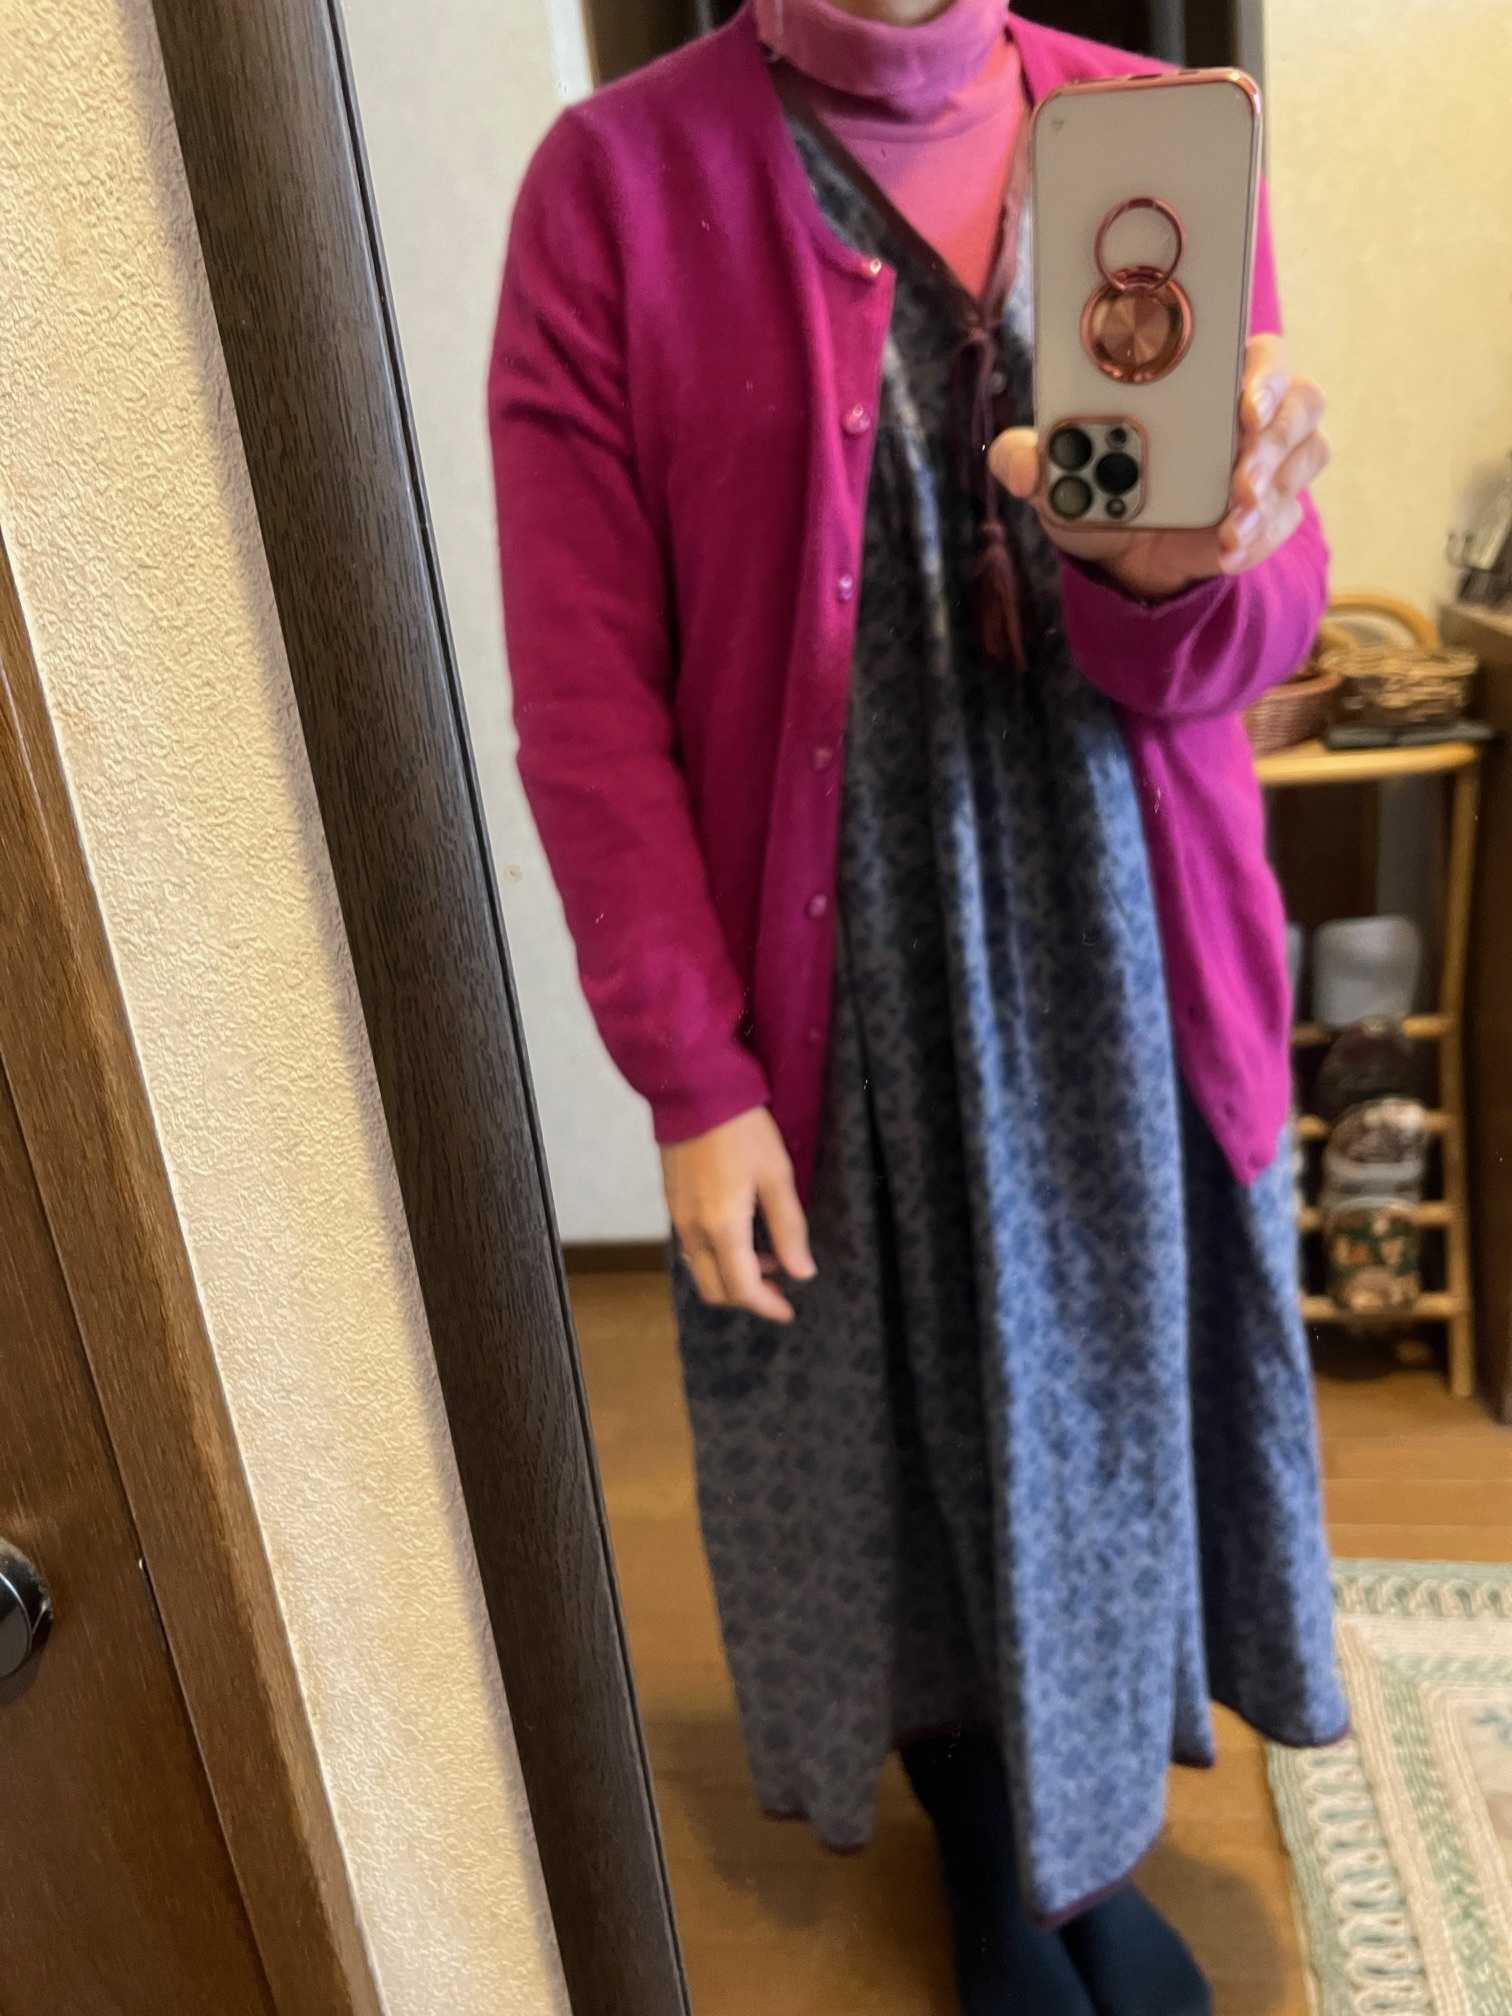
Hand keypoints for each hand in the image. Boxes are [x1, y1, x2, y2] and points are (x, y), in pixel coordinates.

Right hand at [661, 1108, 815, 1322]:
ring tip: (767, 1255)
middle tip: (780, 1284)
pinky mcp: (672, 1203)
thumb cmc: (742, 1131)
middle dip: (747, 1296)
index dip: (767, 1306)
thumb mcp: (777, 1176)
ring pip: (701, 1269)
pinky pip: (692, 1247)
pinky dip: (716, 1255)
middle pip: (714, 1288)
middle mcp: (693, 1231)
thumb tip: (803, 1273)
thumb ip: (789, 1228)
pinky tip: (741, 1233)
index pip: (742, 1288)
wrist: (693, 1092)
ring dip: (732, 1274)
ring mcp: (678, 1217)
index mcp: (722, 1228)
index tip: (789, 1310)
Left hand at [988, 333, 1329, 600]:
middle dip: (1277, 434)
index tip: (1243, 399)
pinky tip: (1222, 548)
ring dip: (1270, 488)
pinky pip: (1283, 515)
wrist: (1121, 555)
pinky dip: (1255, 533)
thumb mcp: (1059, 476)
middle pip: (1302, 401)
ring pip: (1307, 454)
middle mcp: (1254, 413)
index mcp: (1209, 380)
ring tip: (1231, 519)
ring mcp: (1273, 463)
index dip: (1264, 371)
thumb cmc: (1101, 488)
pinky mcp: (1274, 512)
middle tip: (1240, 472)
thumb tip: (1019, 459)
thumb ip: (1033, 459)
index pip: (1262, 354)